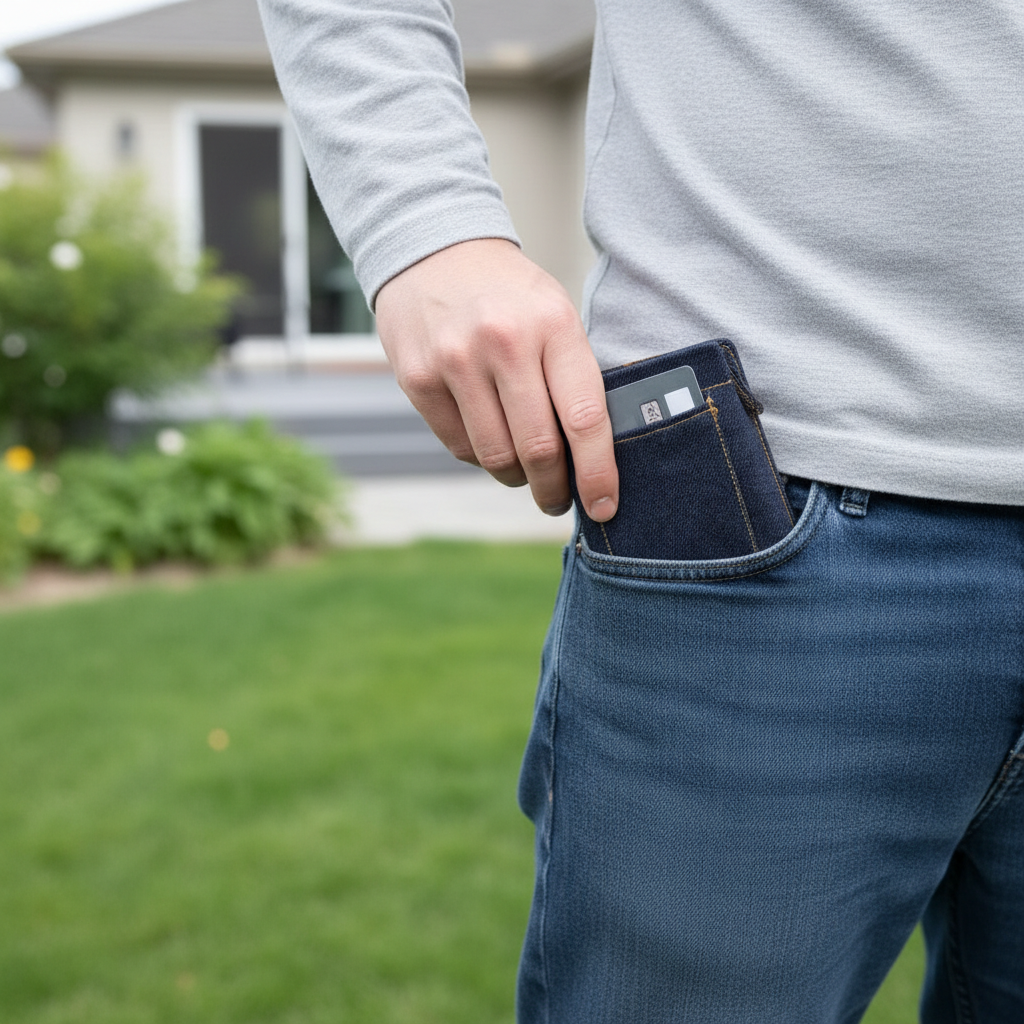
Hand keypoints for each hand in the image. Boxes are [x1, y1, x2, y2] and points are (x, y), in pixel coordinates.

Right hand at [375, 238, 617, 520]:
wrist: (433, 251)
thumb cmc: (510, 296)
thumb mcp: (555, 316)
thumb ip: (572, 379)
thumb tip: (589, 460)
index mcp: (553, 324)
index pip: (584, 418)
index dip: (598, 474)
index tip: (603, 507)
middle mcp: (503, 342)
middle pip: (538, 449)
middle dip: (554, 489)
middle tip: (559, 500)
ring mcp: (455, 361)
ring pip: (496, 457)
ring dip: (516, 479)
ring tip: (524, 474)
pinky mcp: (418, 379)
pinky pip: (459, 447)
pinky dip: (481, 457)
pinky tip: (489, 440)